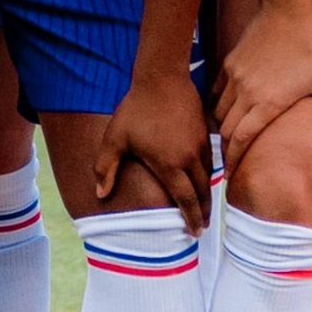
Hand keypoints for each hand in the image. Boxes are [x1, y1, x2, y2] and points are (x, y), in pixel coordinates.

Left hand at [96, 64, 211, 232]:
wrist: (162, 78)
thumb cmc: (135, 109)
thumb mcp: (115, 139)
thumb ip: (106, 168)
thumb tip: (99, 195)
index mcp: (169, 165)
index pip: (185, 200)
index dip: (191, 218)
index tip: (194, 233)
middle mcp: (189, 158)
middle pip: (202, 192)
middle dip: (203, 212)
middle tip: (203, 227)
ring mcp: (200, 145)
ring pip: (209, 177)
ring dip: (208, 194)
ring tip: (204, 206)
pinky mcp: (205, 132)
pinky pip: (211, 160)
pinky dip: (210, 175)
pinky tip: (205, 178)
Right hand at [212, 0, 311, 165]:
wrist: (288, 12)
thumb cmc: (310, 49)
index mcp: (268, 102)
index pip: (241, 139)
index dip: (233, 160)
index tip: (230, 175)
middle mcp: (246, 93)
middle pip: (226, 130)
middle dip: (226, 149)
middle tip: (230, 162)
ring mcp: (234, 78)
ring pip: (218, 112)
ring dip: (222, 128)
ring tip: (229, 139)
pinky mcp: (229, 65)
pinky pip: (216, 93)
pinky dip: (219, 106)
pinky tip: (228, 111)